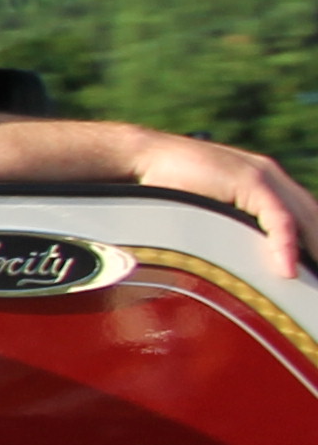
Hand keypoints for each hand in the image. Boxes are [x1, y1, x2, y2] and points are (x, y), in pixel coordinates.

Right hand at [107, 130, 314, 280]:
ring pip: (306, 220)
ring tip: (311, 286)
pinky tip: (286, 272)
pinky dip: (285, 247)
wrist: (143, 158)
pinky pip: (280, 219)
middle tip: (315, 286)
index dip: (313, 243)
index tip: (310, 271)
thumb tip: (234, 261)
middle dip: (317, 252)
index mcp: (266, 182)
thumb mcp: (209, 209)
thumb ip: (230, 225)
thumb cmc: (167, 186)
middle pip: (313, 219)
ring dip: (313, 255)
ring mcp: (265, 176)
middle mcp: (274, 176)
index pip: (305, 216)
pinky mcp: (252, 181)